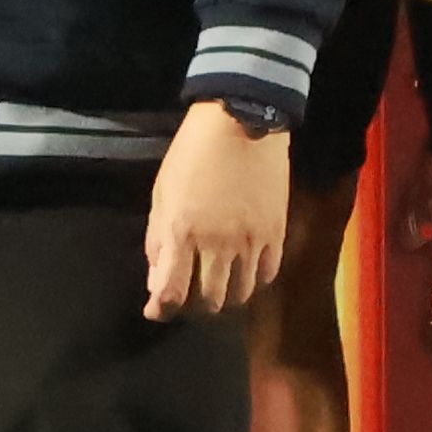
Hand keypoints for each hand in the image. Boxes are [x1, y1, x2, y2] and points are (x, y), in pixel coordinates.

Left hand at [144, 107, 292, 321]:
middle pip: (208, 302)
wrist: (242, 122)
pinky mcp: (275, 234)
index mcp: (182, 232)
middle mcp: (218, 244)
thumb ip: (158, 240)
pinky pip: (266, 276)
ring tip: (216, 285)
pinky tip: (242, 272)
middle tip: (187, 295)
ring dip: (224, 297)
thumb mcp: (162, 193)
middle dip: (193, 306)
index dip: (162, 310)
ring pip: (239, 295)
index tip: (157, 310)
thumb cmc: (192, 153)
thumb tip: (156, 280)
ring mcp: (251, 242)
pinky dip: (252, 282)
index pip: (171, 293)